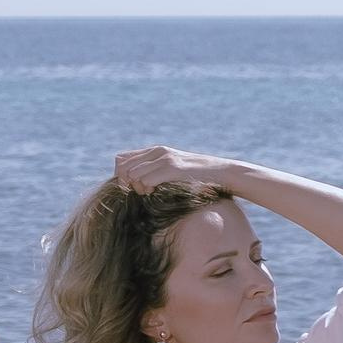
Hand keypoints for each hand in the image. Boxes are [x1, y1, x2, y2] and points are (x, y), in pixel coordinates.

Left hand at [115, 145, 232, 195]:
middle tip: (140, 191)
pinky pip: (145, 180)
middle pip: (122, 167)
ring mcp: (165, 158)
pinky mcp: (172, 168)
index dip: (120, 175)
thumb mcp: (173, 171)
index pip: (121, 159)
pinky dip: (146, 189)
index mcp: (155, 150)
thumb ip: (155, 171)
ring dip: (137, 187)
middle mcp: (158, 151)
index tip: (132, 186)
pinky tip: (155, 192)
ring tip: (149, 192)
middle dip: (126, 183)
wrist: (221, 173)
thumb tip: (132, 181)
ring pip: (132, 174)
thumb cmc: (197, 177)